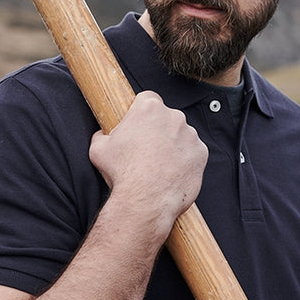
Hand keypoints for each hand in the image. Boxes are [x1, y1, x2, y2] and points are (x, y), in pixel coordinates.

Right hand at [89, 91, 207, 240]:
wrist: (145, 201)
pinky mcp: (201, 153)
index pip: (147, 99)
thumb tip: (101, 135)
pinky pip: (193, 153)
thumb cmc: (122, 174)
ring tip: (158, 165)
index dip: (141, 112)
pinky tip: (171, 172)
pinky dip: (185, 161)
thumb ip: (102, 135)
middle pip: (166, 117)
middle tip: (146, 150)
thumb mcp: (98, 149)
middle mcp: (173, 116)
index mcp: (148, 108)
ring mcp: (190, 135)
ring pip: (181, 135)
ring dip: (172, 145)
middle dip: (158, 130)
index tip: (139, 125)